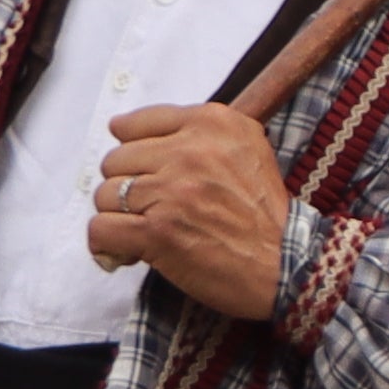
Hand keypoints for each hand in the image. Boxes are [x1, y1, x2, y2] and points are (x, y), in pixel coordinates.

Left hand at [85, 103, 293, 321]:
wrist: (288, 265)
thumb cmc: (264, 214)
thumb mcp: (247, 150)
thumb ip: (197, 133)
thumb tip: (120, 127)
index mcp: (214, 123)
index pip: (133, 124)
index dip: (137, 154)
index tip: (151, 174)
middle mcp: (191, 151)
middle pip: (115, 160)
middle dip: (128, 188)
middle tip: (156, 208)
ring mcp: (172, 191)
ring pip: (103, 195)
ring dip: (120, 218)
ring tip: (149, 230)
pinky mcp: (157, 231)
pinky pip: (100, 229)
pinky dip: (108, 245)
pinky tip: (130, 250)